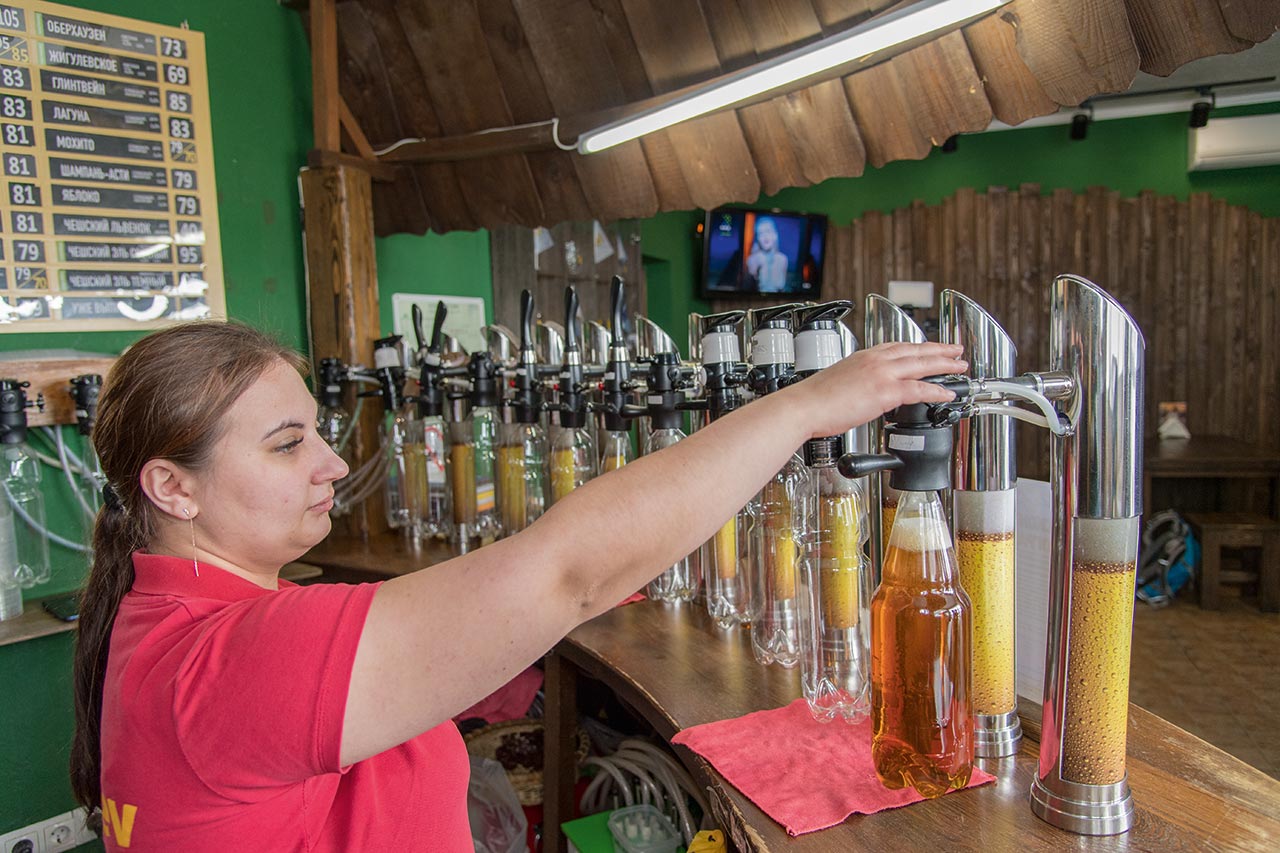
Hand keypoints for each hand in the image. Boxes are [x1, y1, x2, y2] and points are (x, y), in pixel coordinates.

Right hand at [785, 342, 966, 438]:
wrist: (804, 406)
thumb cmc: (814, 400)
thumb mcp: (839, 382)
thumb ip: (856, 384)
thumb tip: (862, 394)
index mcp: (863, 356)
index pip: (897, 347)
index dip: (917, 347)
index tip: (929, 347)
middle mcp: (874, 360)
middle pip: (915, 350)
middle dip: (939, 350)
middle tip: (956, 350)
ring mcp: (881, 374)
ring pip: (922, 364)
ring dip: (945, 364)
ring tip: (960, 366)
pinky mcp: (885, 391)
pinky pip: (919, 389)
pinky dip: (936, 390)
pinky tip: (947, 393)